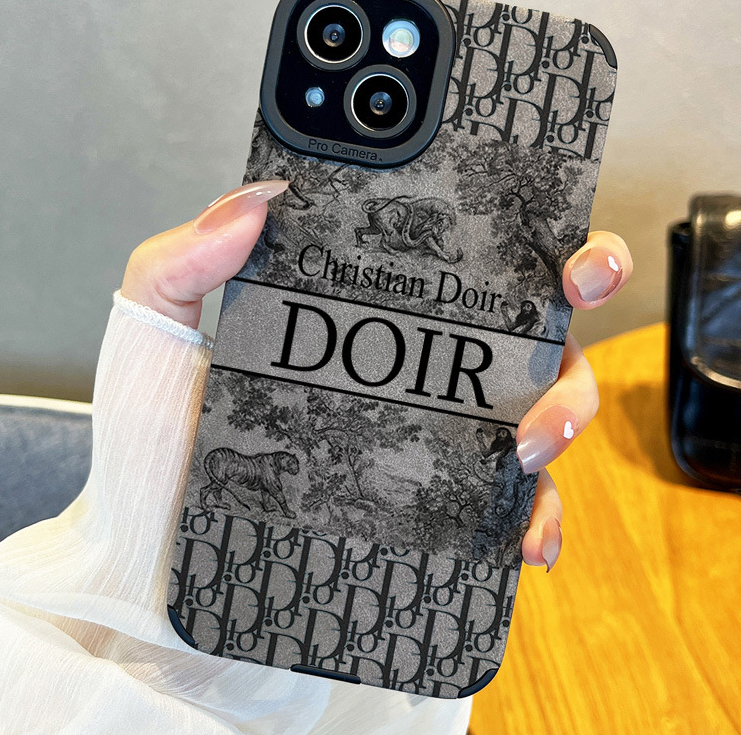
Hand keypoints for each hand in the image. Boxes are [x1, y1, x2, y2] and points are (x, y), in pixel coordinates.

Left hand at [122, 0, 632, 573]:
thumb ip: (183, 260)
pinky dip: (537, 516)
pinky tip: (524, 533)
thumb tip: (255, 194)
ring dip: (568, 406)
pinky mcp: (438, 506)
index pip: (451, 238)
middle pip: (529, 308)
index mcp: (365, 305)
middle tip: (576, 282)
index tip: (546, 172)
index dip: (514, 199)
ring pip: (546, 397)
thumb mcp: (155, 336)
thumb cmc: (156, 452)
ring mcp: (434, 431)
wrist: (160, 567)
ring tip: (527, 439)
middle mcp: (414, 358)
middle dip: (585, 282)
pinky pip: (516, 505)